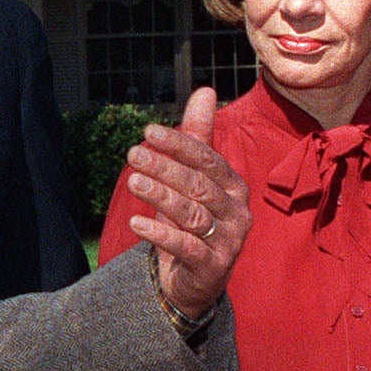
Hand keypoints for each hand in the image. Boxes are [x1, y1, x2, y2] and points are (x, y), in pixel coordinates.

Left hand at [124, 86, 250, 322]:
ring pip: (193, 214)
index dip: (180, 144)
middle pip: (199, 186)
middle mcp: (237, 212)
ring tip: (133, 181)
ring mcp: (229, 241)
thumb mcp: (192, 179)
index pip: (208, 159)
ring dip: (161, 196)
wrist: (194, 279)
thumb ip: (198, 138)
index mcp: (234, 187)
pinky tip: (135, 222)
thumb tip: (205, 90)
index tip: (148, 131)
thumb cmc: (192, 220)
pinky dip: (160, 234)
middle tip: (133, 154)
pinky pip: (187, 247)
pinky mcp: (213, 267)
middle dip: (166, 168)